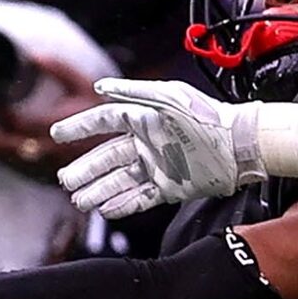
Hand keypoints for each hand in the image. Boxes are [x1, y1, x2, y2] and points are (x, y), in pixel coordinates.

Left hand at [0, 53, 113, 180]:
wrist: (134, 155)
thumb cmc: (113, 118)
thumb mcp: (88, 87)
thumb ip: (60, 69)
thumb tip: (33, 56)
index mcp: (54, 128)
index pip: (13, 120)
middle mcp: (49, 152)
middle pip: (3, 147)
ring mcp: (51, 168)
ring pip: (10, 161)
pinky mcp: (56, 178)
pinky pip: (21, 169)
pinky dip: (5, 159)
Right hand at [54, 79, 261, 217]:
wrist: (239, 145)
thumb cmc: (207, 116)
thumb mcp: (168, 97)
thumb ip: (133, 91)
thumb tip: (99, 87)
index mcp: (143, 119)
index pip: (103, 122)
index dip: (80, 128)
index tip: (57, 134)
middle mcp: (147, 144)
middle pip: (107, 158)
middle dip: (85, 170)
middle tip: (65, 180)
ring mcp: (157, 167)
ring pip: (120, 181)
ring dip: (98, 191)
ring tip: (79, 200)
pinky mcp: (170, 187)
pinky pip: (140, 198)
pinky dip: (123, 205)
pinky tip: (105, 211)